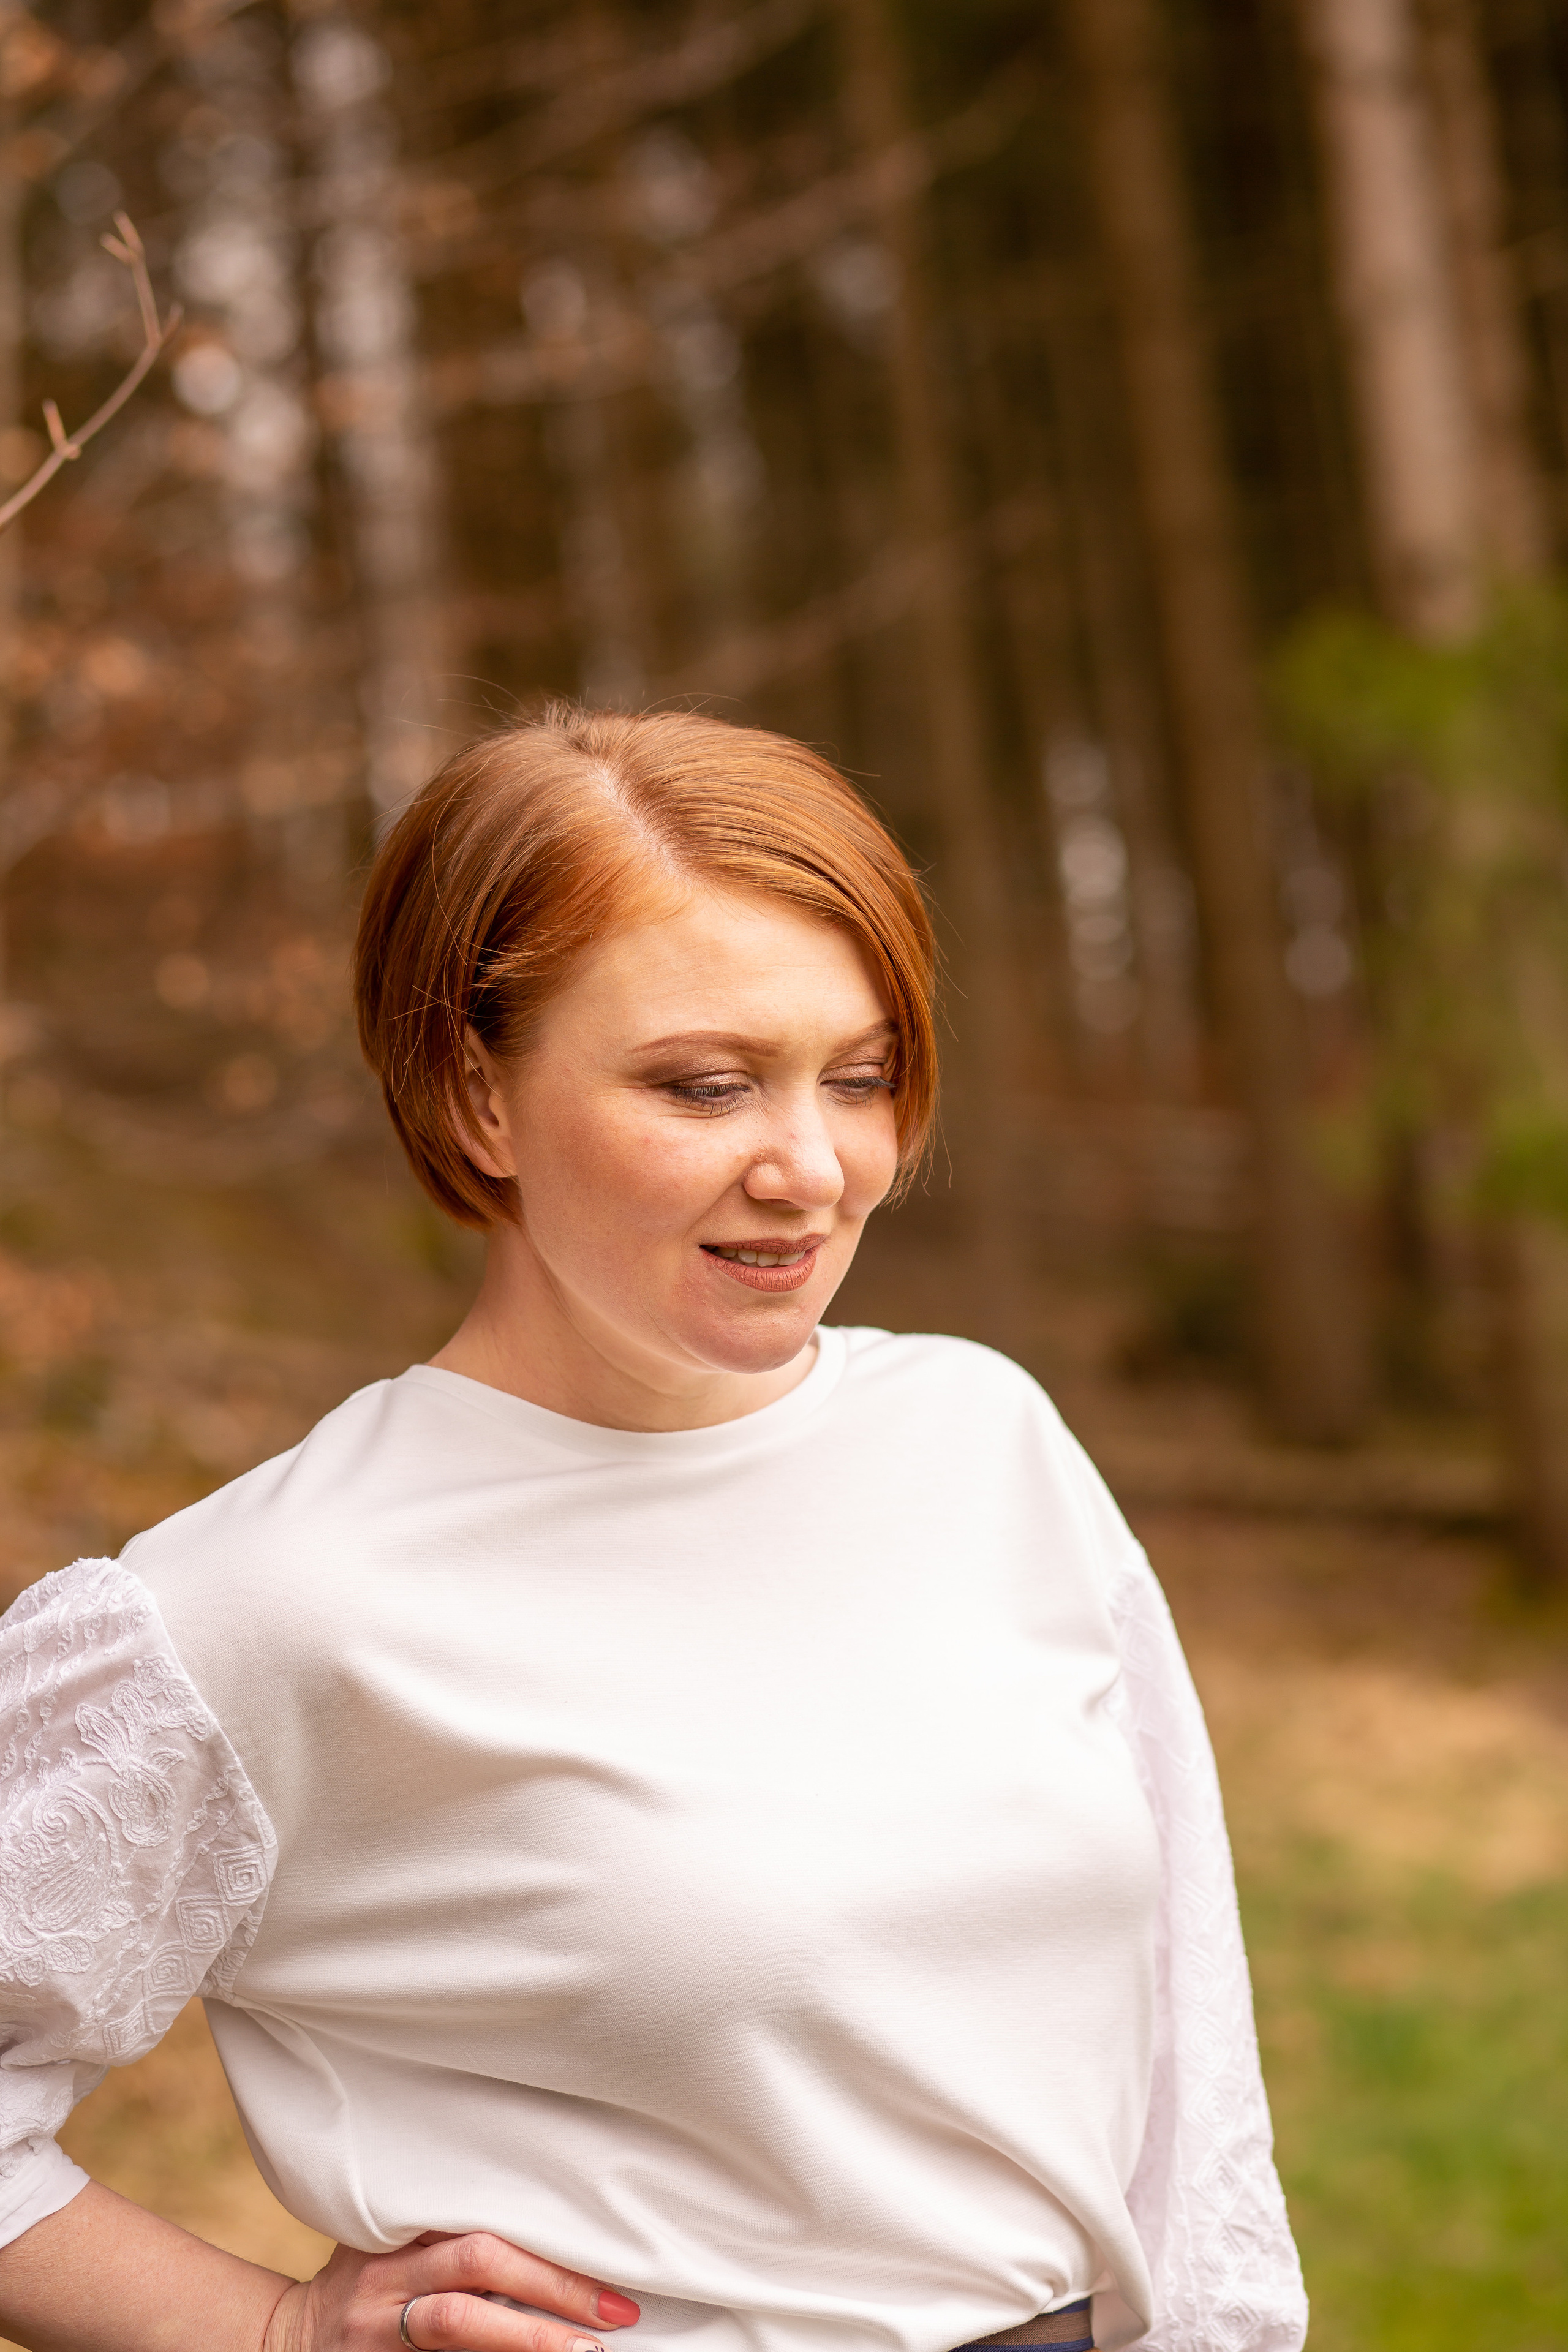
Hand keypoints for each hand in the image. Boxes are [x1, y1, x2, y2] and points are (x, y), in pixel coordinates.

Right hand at [263, 2231, 641, 2351]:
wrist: (283, 2339)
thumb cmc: (362, 2284)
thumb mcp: (396, 2243)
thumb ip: (452, 2234)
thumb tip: (554, 2228)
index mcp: (404, 2230)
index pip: (480, 2220)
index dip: (543, 2240)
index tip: (604, 2255)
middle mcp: (389, 2274)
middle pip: (477, 2262)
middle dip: (551, 2285)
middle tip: (615, 2312)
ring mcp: (380, 2326)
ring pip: (458, 2323)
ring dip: (528, 2337)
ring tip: (584, 2351)